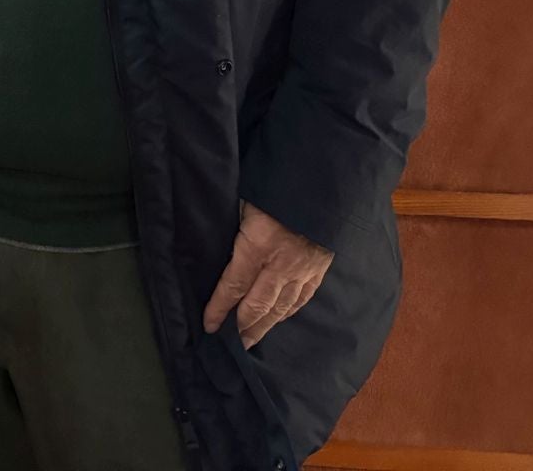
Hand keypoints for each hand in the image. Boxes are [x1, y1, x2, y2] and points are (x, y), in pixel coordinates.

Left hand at [202, 201, 333, 347]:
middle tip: (231, 345)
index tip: (209, 325)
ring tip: (251, 340)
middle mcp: (281, 265)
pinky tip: (280, 319)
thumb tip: (215, 246)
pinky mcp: (318, 269)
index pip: (233, 286)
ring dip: (265, 326)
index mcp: (257, 247)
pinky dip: (288, 312)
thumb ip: (234, 230)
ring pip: (281, 307)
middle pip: (258, 305)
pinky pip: (302, 298)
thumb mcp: (244, 204)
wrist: (323, 187)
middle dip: (243, 327)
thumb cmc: (276, 190)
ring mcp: (302, 270)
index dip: (220, 308)